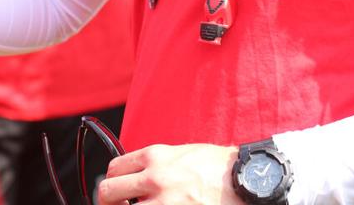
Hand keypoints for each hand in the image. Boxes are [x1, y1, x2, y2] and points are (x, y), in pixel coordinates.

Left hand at [97, 143, 238, 203]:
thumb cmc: (217, 167)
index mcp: (156, 157)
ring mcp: (165, 203)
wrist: (245, 181)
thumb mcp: (182, 153)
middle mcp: (155, 179)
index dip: (112, 182)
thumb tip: (135, 176)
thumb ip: (155, 163)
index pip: (114, 168)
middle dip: (110, 202)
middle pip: (108, 193)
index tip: (117, 192)